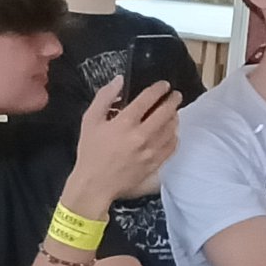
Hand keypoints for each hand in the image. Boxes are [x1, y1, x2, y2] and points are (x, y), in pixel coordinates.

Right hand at [68, 77, 178, 210]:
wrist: (95, 185)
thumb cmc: (90, 152)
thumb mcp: (89, 121)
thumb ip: (104, 98)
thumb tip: (119, 80)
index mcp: (125, 122)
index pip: (148, 98)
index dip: (159, 89)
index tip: (164, 85)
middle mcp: (142, 135)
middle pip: (166, 112)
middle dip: (173, 100)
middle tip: (175, 95)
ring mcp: (151, 151)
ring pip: (171, 128)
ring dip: (174, 117)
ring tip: (173, 113)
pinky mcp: (155, 163)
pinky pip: (172, 146)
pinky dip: (174, 136)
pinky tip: (171, 133)